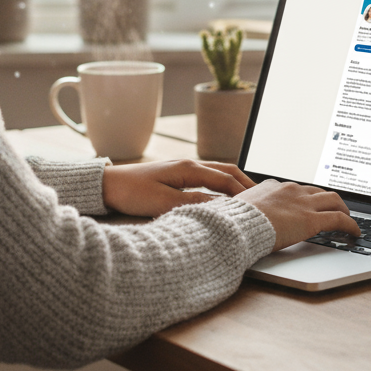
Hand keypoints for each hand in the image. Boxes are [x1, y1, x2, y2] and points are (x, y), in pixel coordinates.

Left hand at [101, 159, 256, 216]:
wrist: (107, 185)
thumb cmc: (132, 193)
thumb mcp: (163, 202)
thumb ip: (193, 202)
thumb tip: (221, 207)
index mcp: (188, 168)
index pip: (225, 179)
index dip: (244, 192)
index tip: (259, 205)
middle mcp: (189, 164)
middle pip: (226, 170)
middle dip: (245, 182)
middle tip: (263, 197)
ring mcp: (182, 167)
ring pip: (218, 171)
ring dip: (235, 181)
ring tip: (249, 195)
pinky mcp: (176, 174)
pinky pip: (207, 176)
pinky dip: (222, 183)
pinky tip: (223, 194)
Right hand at [236, 180, 360, 250]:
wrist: (236, 226)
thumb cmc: (232, 221)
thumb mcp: (239, 209)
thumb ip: (248, 210)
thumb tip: (239, 216)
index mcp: (273, 186)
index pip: (296, 189)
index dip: (306, 197)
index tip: (309, 204)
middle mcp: (291, 190)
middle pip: (318, 191)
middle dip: (329, 199)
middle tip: (336, 208)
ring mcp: (303, 203)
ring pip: (334, 200)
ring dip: (343, 209)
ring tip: (348, 218)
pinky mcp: (312, 219)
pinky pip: (339, 219)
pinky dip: (351, 225)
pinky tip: (355, 232)